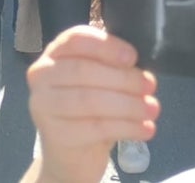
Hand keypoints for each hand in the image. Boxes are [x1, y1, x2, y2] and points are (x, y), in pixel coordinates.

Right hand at [27, 26, 158, 182]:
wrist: (70, 155)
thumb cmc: (87, 110)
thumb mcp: (97, 81)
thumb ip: (111, 68)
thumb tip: (140, 70)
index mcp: (54, 54)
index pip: (76, 39)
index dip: (106, 46)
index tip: (132, 57)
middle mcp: (41, 75)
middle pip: (83, 70)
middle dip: (123, 78)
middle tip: (150, 86)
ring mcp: (44, 106)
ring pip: (90, 100)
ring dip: (128, 104)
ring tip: (152, 109)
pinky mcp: (56, 135)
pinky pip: (96, 127)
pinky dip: (127, 127)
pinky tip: (145, 129)